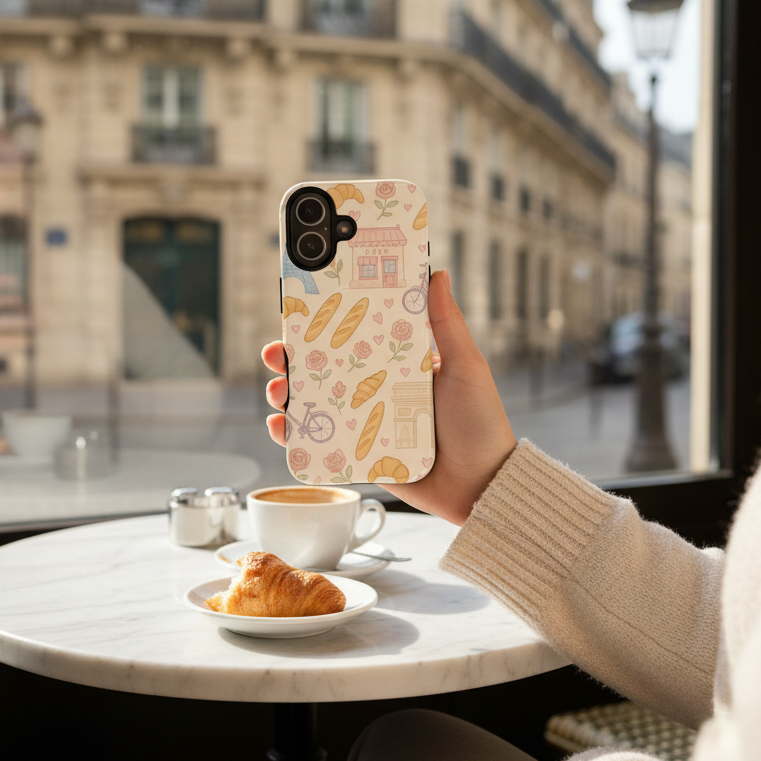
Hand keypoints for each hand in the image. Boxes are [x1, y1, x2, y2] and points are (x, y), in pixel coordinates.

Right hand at [262, 271, 517, 525]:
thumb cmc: (480, 424)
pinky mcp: (359, 455)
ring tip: (278, 390)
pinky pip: (321, 442)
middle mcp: (378, 390)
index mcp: (400, 364)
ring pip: (317, 403)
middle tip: (277, 352)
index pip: (356, 337)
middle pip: (326, 368)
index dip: (327, 324)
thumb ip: (447, 324)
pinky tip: (282, 426)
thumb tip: (439, 273)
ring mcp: (365, 423)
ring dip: (288, 393)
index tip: (303, 310)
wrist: (482, 487)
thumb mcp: (466, 367)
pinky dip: (296, 435)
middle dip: (294, 358)